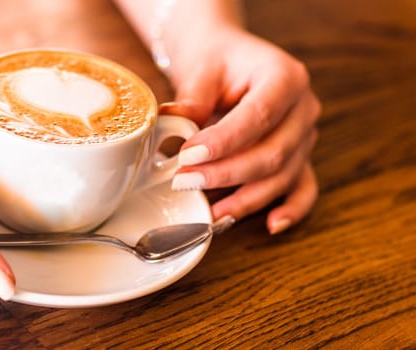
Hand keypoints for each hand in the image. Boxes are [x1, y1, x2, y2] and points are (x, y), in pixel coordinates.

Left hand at [160, 24, 319, 233]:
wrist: (229, 60)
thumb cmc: (217, 61)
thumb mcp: (202, 69)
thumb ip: (193, 96)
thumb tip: (173, 120)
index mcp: (286, 77)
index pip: (257, 116)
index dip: (224, 141)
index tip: (187, 155)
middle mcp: (304, 109)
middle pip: (273, 153)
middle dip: (227, 174)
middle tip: (185, 181)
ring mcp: (305, 136)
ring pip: (284, 176)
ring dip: (246, 199)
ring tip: (209, 212)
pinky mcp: (300, 157)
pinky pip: (303, 188)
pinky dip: (291, 209)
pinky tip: (271, 225)